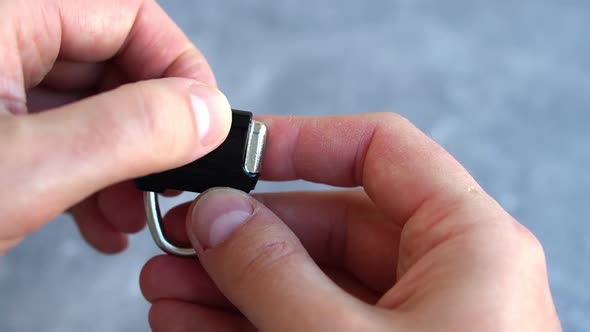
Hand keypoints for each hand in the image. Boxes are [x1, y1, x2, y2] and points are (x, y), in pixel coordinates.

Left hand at [0, 0, 231, 254]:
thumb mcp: (23, 169)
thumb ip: (126, 132)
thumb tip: (208, 113)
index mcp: (5, 17)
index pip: (128, 13)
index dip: (179, 68)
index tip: (203, 125)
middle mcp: (1, 37)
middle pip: (113, 63)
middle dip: (150, 132)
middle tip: (166, 183)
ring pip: (90, 105)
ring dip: (122, 164)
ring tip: (131, 216)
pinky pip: (58, 133)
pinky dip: (86, 176)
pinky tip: (99, 221)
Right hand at [140, 114, 561, 330]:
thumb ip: (273, 272)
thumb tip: (217, 215)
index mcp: (467, 242)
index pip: (380, 150)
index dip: (302, 142)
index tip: (233, 154)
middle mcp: (445, 274)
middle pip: (330, 223)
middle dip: (244, 234)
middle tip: (176, 239)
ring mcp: (413, 322)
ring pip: (310, 279)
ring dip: (233, 283)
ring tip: (166, 287)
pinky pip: (310, 324)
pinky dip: (251, 323)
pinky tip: (192, 323)